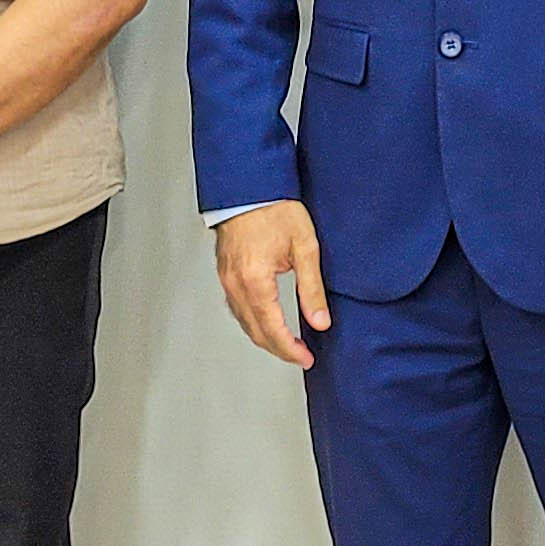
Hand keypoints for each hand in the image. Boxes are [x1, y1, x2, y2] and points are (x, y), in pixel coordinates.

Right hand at [213, 201, 332, 366]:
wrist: (250, 186)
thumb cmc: (275, 209)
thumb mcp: (305, 247)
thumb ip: (311, 289)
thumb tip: (319, 321)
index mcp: (255, 281)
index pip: (273, 329)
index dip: (290, 350)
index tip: (306, 358)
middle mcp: (236, 284)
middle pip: (256, 332)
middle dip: (279, 349)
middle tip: (301, 356)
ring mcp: (226, 279)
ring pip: (244, 322)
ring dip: (265, 338)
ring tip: (287, 344)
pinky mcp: (225, 273)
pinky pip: (236, 308)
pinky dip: (252, 322)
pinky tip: (265, 322)